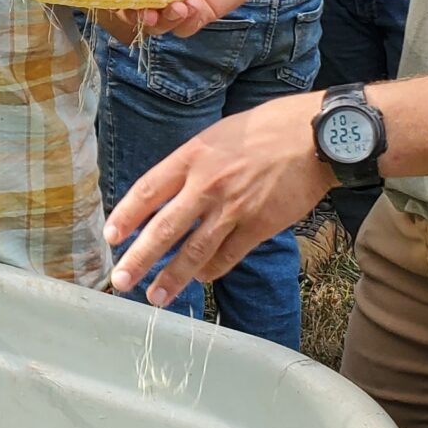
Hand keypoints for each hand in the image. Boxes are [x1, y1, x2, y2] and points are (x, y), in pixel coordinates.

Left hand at [105, 93, 328, 307]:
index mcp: (192, 156)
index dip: (125, 216)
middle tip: (120, 281)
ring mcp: (233, 208)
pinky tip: (200, 279)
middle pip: (164, 228)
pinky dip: (211, 271)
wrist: (316, 136)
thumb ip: (192, 163)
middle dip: (138, 259)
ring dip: (172, 278)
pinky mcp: (259, 226)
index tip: (111, 238)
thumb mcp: (218, 134)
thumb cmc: (267, 129)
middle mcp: (207, 184)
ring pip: (194, 251)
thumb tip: (169, 191)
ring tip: (155, 298)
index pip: (147, 190)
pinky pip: (227, 256)